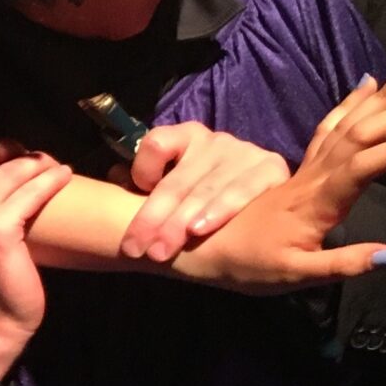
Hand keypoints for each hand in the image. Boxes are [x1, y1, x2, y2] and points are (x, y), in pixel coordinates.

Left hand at [120, 124, 290, 261]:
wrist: (268, 206)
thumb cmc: (205, 196)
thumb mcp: (174, 188)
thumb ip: (145, 184)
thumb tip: (115, 179)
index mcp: (184, 137)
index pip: (157, 143)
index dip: (143, 170)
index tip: (135, 191)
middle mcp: (213, 141)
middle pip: (177, 180)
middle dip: (153, 217)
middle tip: (135, 247)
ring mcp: (243, 152)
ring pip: (205, 189)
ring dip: (180, 223)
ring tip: (162, 249)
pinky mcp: (270, 167)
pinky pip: (241, 190)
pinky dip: (218, 211)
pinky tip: (199, 229)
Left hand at [170, 63, 385, 292]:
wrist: (198, 247)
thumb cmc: (246, 266)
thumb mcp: (294, 275)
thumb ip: (341, 264)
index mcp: (317, 202)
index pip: (361, 167)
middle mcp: (314, 178)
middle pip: (361, 135)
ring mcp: (306, 171)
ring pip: (347, 126)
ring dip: (380, 99)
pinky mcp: (300, 171)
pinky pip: (329, 129)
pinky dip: (350, 106)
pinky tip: (365, 88)